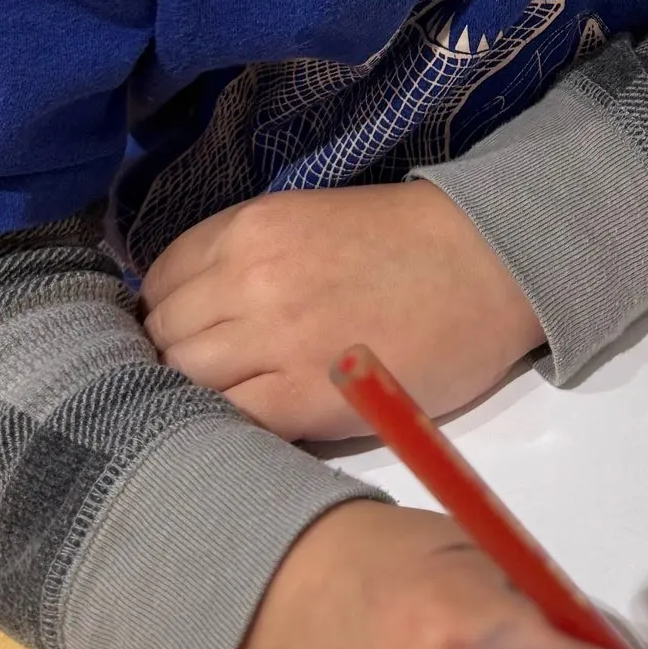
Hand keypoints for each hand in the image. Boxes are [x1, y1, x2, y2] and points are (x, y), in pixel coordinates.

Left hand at [140, 180, 545, 439]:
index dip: (168, 312)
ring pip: (183, 380)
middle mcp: (247, 278)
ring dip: (197, 395)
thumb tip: (192, 309)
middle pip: (163, 335)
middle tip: (213, 374)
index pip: (160, 281)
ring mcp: (272, 340)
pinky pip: (230, 421)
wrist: (487, 263)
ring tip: (236, 400)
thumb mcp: (307, 222)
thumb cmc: (406, 243)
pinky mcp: (302, 398)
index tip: (190, 331)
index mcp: (249, 228)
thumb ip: (246, 257)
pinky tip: (258, 421)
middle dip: (175, 357)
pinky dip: (230, 426)